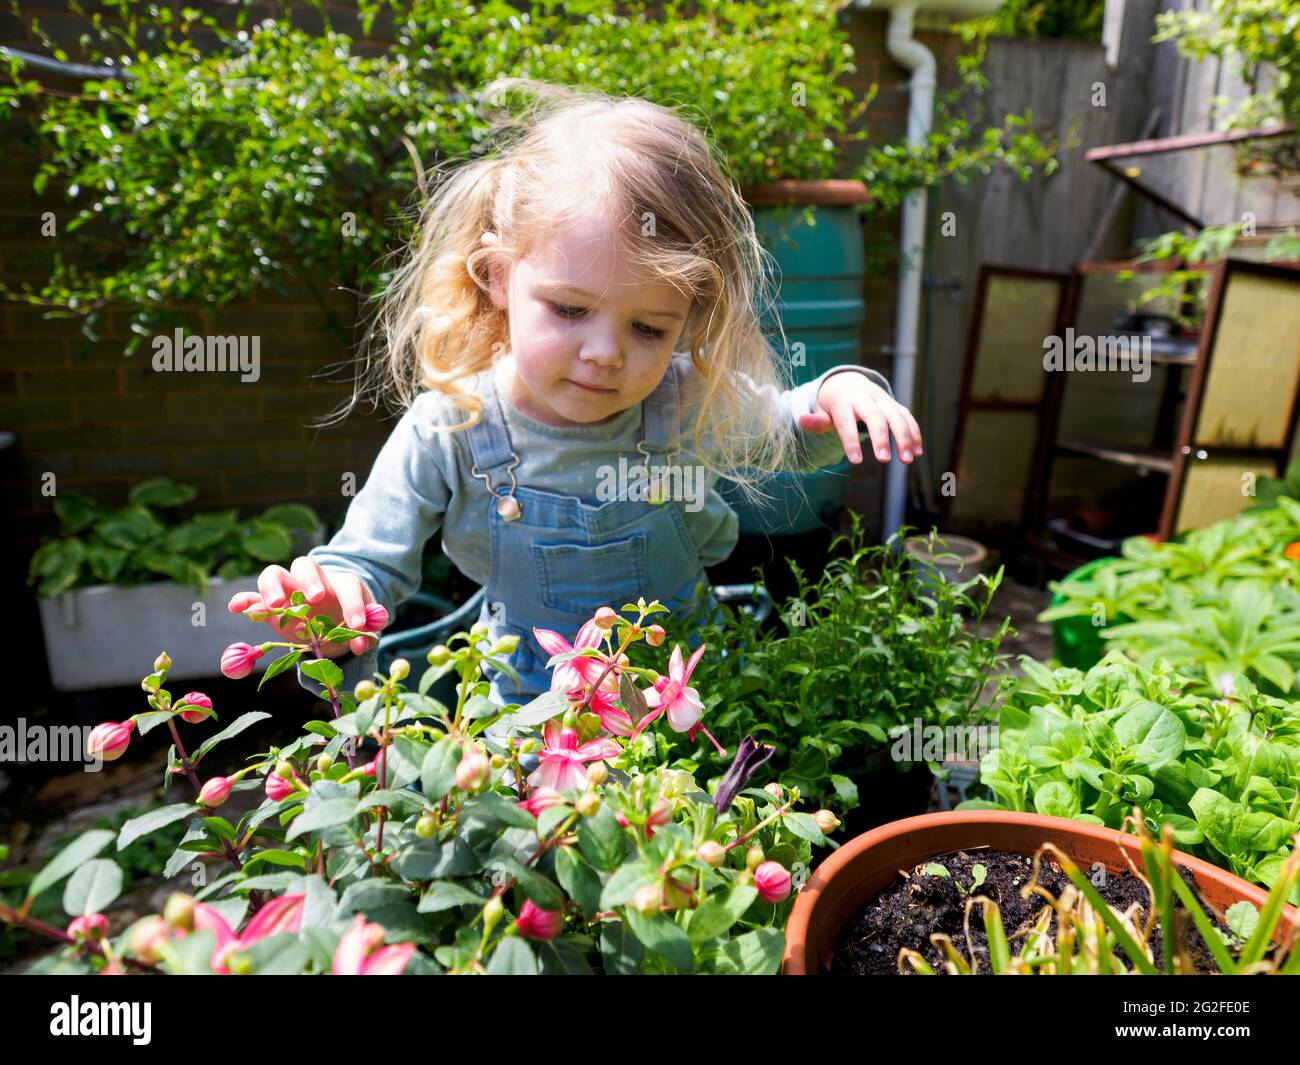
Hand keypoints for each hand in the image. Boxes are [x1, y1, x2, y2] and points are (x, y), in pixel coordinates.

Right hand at [230, 559, 388, 657]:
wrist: (333, 625)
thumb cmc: (349, 623)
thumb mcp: (363, 629)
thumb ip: (365, 635)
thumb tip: (361, 644)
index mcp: (341, 585)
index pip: (348, 586)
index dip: (353, 604)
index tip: (357, 624)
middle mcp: (314, 582)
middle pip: (306, 565)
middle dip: (310, 580)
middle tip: (315, 598)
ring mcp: (289, 590)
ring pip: (276, 574)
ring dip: (274, 586)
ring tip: (276, 604)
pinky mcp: (270, 604)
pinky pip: (253, 596)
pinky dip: (244, 599)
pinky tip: (235, 607)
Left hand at [798, 372, 922, 464]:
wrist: (847, 382)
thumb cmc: (833, 405)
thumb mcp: (822, 411)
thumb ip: (816, 421)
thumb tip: (802, 420)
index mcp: (843, 401)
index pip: (846, 422)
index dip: (850, 441)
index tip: (856, 461)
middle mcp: (865, 398)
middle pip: (875, 416)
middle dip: (881, 438)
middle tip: (884, 460)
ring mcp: (882, 400)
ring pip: (897, 415)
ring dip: (904, 437)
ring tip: (907, 460)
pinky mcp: (894, 404)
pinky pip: (907, 417)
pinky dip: (914, 433)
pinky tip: (918, 452)